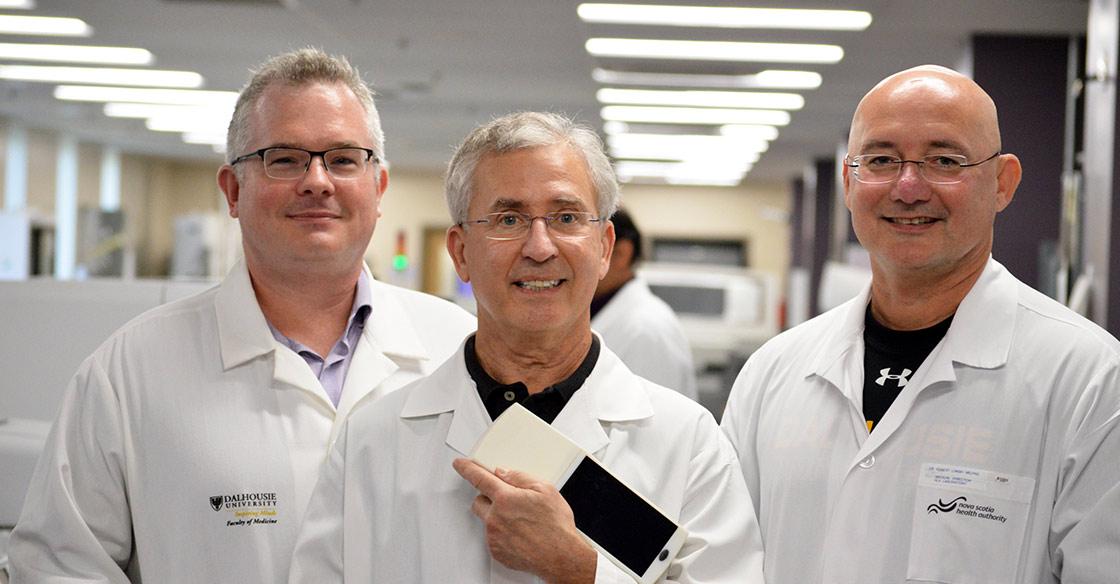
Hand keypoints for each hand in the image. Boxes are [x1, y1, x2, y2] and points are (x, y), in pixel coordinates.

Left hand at [453, 458, 596, 583]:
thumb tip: (505, 473)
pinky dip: (502, 534)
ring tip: (521, 522)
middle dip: (489, 497)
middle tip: (507, 500)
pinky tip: (520, 534)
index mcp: (506, 498)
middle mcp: (495, 517)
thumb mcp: (545, 490)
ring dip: (497, 517)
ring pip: (487, 520)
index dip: (467, 469)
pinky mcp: (496, 551)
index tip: (460, 465)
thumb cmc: (556, 526)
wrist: (560, 556)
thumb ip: (520, 478)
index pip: (479, 478)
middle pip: (479, 501)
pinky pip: (493, 537)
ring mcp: (494, 536)